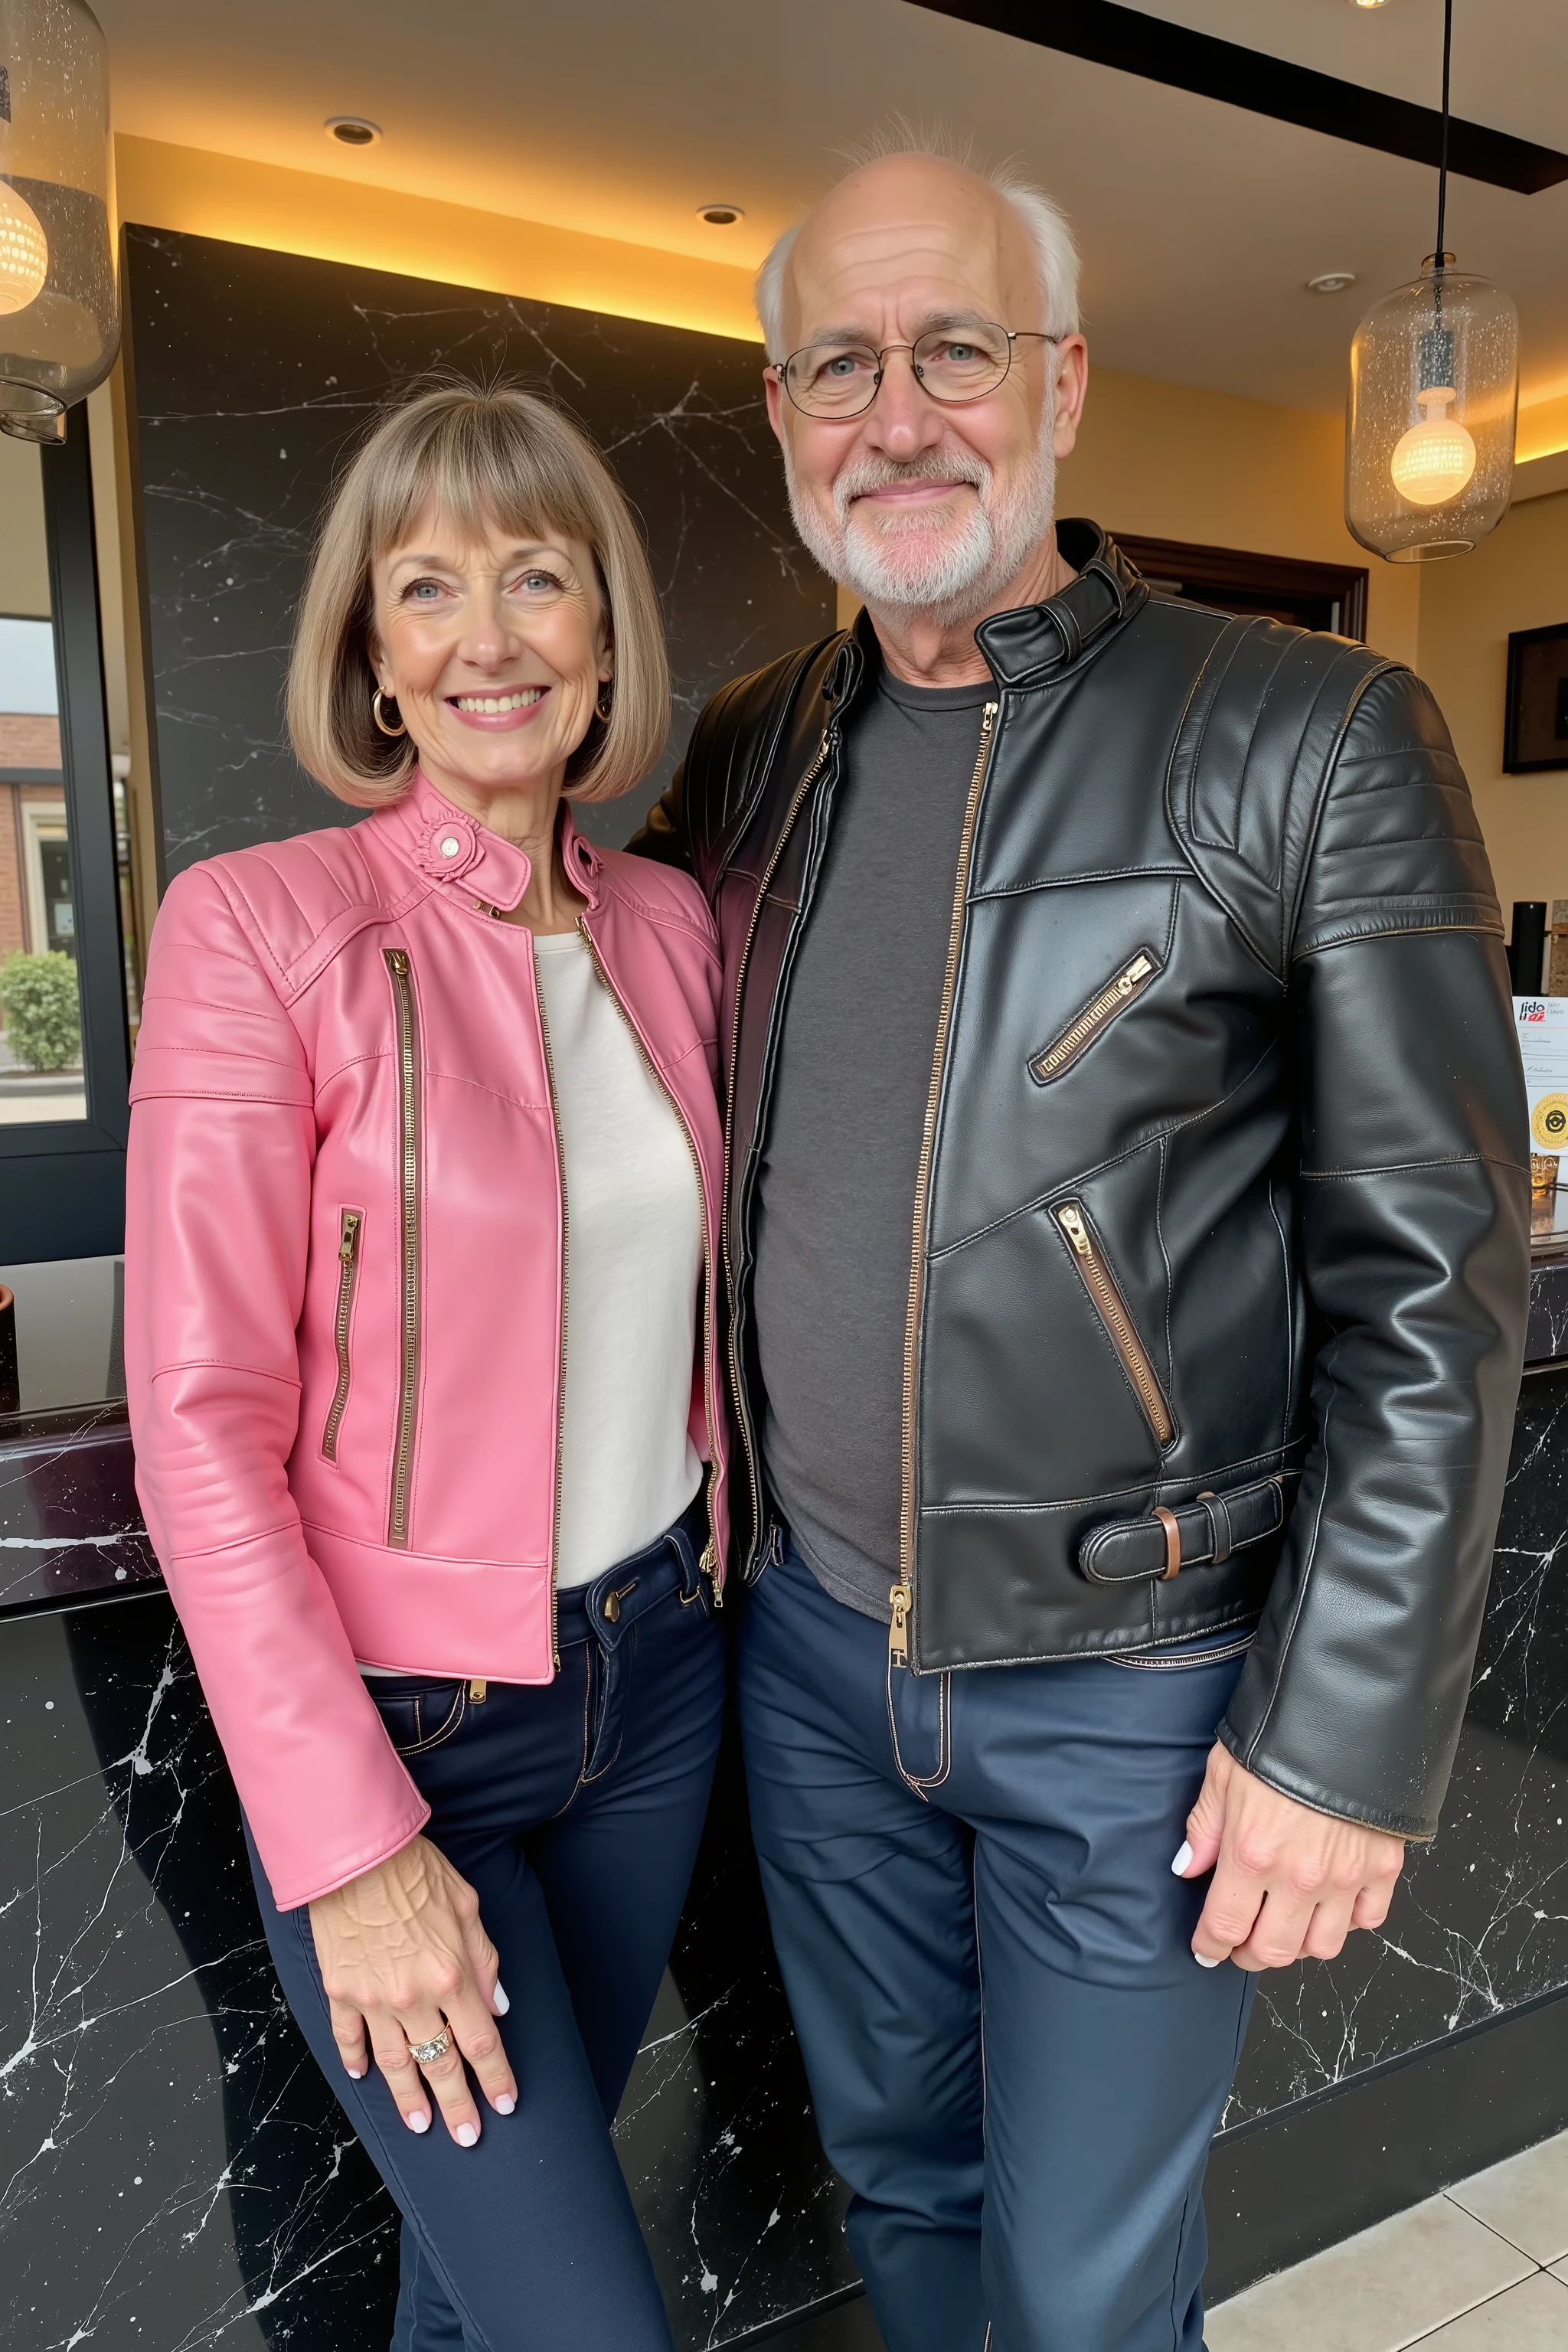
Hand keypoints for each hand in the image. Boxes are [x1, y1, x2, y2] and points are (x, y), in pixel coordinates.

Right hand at [308, 1834, 515, 2143]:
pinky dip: (356, 2059)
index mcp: (452, 1974)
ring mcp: (373, 1998)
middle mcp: (414, 1997)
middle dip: (457, 2104)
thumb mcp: (468, 1907)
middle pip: (440, 2064)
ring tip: (422, 2124)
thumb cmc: (416, 1871)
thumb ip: (485, 1960)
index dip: (495, 2077)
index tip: (505, 2104)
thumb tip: (497, 2005)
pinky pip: (348, 2037)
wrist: (357, 1854)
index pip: (481, 2041)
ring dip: (409, 2098)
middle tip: (467, 2136)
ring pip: (395, 2063)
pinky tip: (363, 2077)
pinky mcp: (341, 1990)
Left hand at [1174, 1744, 1404, 1970]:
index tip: (1205, 1949)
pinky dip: (1348, 1922)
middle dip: (1249, 1954)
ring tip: (1285, 1924)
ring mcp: (1346, 1876)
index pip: (1224, 1928)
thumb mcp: (1224, 1771)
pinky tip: (1331, 1903)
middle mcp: (1300, 1876)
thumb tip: (1187, 1867)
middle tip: (1241, 1943)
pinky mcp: (1383, 1866)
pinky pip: (1368, 1920)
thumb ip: (1204, 1826)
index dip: (1209, 1947)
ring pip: (1322, 1947)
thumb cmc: (1280, 1733)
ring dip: (1299, 1944)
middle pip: (1273, 1951)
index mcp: (1252, 1854)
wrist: (1348, 1710)